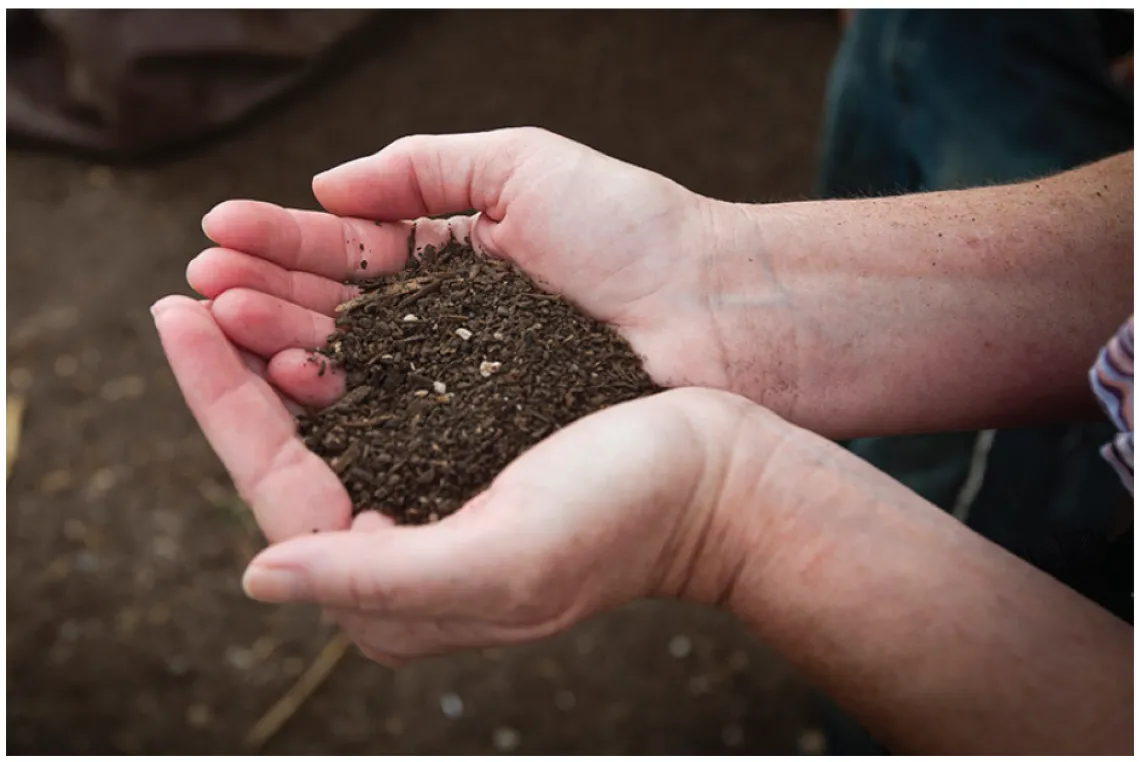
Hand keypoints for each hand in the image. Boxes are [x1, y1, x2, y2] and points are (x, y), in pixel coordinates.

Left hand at [151, 294, 785, 662]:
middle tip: (192, 284)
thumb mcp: (505, 558)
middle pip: (288, 452)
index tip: (176, 314)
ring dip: (279, 347)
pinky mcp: (458, 455)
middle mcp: (400, 551)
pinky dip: (340, 348)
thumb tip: (262, 575)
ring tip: (238, 281)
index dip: (217, 400)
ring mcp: (427, 502)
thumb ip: (380, 581)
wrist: (714, 475)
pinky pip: (374, 399)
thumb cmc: (626, 515)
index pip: (276, 489)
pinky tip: (316, 304)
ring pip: (326, 418)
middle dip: (234, 369)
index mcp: (397, 593)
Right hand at [185, 127, 762, 411]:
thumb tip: (326, 185)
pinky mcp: (482, 438)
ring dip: (281, 347)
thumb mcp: (524, 167)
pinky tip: (289, 385)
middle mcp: (446, 327)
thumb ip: (425, 168)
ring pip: (354, 367)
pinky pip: (399, 419)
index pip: (346, 251)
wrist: (723, 313)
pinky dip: (343, 401)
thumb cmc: (636, 232)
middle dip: (262, 298)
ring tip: (220, 329)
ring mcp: (461, 386)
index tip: (214, 237)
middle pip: (334, 313)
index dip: (280, 244)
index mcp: (452, 259)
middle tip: (195, 289)